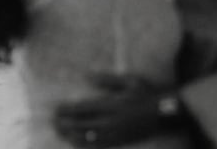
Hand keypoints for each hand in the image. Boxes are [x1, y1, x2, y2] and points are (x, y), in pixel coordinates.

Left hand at [54, 74, 168, 147]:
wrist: (163, 114)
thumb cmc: (147, 94)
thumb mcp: (129, 81)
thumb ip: (108, 79)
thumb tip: (87, 75)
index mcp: (112, 105)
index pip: (83, 109)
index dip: (67, 110)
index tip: (56, 108)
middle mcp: (110, 122)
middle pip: (81, 125)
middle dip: (65, 123)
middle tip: (53, 120)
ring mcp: (113, 135)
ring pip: (85, 138)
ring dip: (70, 135)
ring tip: (59, 131)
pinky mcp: (117, 143)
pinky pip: (95, 146)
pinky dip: (82, 144)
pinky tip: (75, 142)